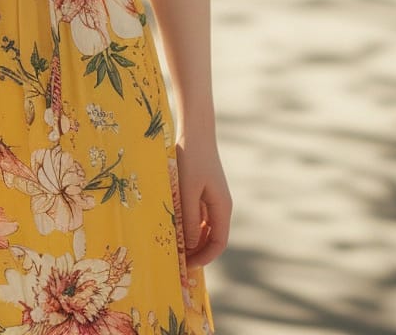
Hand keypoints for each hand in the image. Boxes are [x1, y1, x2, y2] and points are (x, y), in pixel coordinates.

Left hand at [175, 136, 231, 267]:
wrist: (195, 130)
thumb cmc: (191, 159)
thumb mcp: (189, 191)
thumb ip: (190, 219)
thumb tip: (191, 246)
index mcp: (222, 208)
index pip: (218, 243)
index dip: (204, 258)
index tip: (186, 266)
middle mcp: (221, 205)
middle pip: (212, 237)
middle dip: (196, 251)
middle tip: (176, 260)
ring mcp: (213, 197)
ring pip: (204, 227)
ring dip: (192, 238)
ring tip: (173, 245)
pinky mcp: (204, 189)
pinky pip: (198, 214)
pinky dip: (189, 223)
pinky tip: (174, 224)